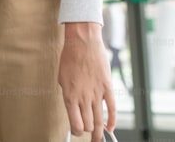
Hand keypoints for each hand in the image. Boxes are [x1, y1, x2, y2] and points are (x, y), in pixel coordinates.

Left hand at [59, 22, 116, 141]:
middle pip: (87, 125)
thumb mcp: (62, 79)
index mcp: (69, 96)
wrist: (82, 42)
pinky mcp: (107, 87)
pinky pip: (112, 109)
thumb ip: (68, 95)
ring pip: (99, 121)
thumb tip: (72, 108)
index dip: (76, 131)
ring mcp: (96, 93)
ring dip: (99, 132)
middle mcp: (83, 98)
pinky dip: (112, 121)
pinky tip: (110, 128)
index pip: (75, 124)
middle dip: (87, 132)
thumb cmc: (70, 58)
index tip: (76, 131)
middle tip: (88, 134)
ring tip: (98, 138)